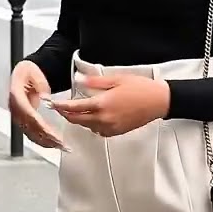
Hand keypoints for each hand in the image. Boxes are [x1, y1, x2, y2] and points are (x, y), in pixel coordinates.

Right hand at [8, 61, 67, 149]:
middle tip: (60, 143)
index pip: (27, 113)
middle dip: (45, 136)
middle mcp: (14, 107)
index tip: (50, 132)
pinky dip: (42, 139)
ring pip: (29, 132)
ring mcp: (17, 115)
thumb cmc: (28, 72)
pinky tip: (53, 143)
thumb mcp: (36, 73)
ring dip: (44, 141)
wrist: (23, 73)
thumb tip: (46, 99)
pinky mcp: (22, 120)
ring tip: (60, 146)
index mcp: (15, 95)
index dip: (39, 124)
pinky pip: (31, 132)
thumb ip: (41, 86)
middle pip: (28, 126)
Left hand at [50, 73, 170, 137]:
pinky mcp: (117, 132)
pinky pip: (98, 130)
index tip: (54, 104)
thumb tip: (79, 80)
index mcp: (102, 104)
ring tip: (78, 109)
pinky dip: (92, 124)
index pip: (75, 108)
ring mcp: (110, 127)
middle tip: (60, 108)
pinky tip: (95, 116)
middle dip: (67, 115)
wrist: (158, 101)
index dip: (61, 107)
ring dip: (80, 119)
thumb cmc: (140, 88)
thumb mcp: (115, 79)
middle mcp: (104, 119)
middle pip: (77, 120)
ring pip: (87, 126)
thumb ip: (95, 82)